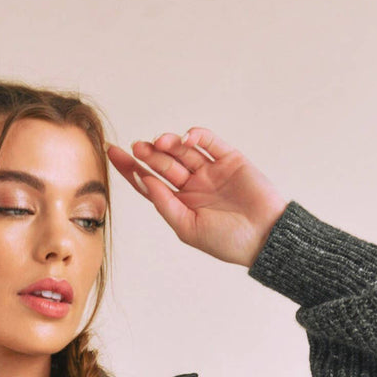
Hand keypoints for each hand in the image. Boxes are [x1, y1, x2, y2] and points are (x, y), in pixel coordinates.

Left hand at [107, 128, 289, 267]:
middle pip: (163, 164)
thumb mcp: (188, 227)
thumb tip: (144, 180)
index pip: (149, 183)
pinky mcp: (229, 160)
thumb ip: (165, 204)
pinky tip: (185, 138)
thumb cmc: (227, 241)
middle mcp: (193, 186)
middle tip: (137, 147)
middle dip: (149, 155)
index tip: (112, 152)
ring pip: (184, 151)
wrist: (264, 236)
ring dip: (169, 144)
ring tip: (159, 143)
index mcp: (180, 204)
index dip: (130, 168)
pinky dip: (196, 136)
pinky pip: (209, 142)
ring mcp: (211, 171)